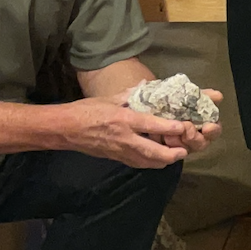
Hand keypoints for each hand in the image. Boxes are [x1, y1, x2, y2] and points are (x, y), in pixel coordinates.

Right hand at [58, 104, 197, 168]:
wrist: (66, 129)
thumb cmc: (86, 110)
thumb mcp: (109, 98)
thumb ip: (129, 94)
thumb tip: (145, 86)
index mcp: (124, 119)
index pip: (150, 125)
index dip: (168, 127)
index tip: (183, 127)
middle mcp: (124, 138)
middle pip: (152, 151)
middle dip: (170, 154)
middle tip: (184, 151)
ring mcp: (119, 151)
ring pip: (146, 162)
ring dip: (163, 161)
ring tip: (175, 156)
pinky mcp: (115, 158)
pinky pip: (137, 163)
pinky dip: (150, 163)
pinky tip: (157, 160)